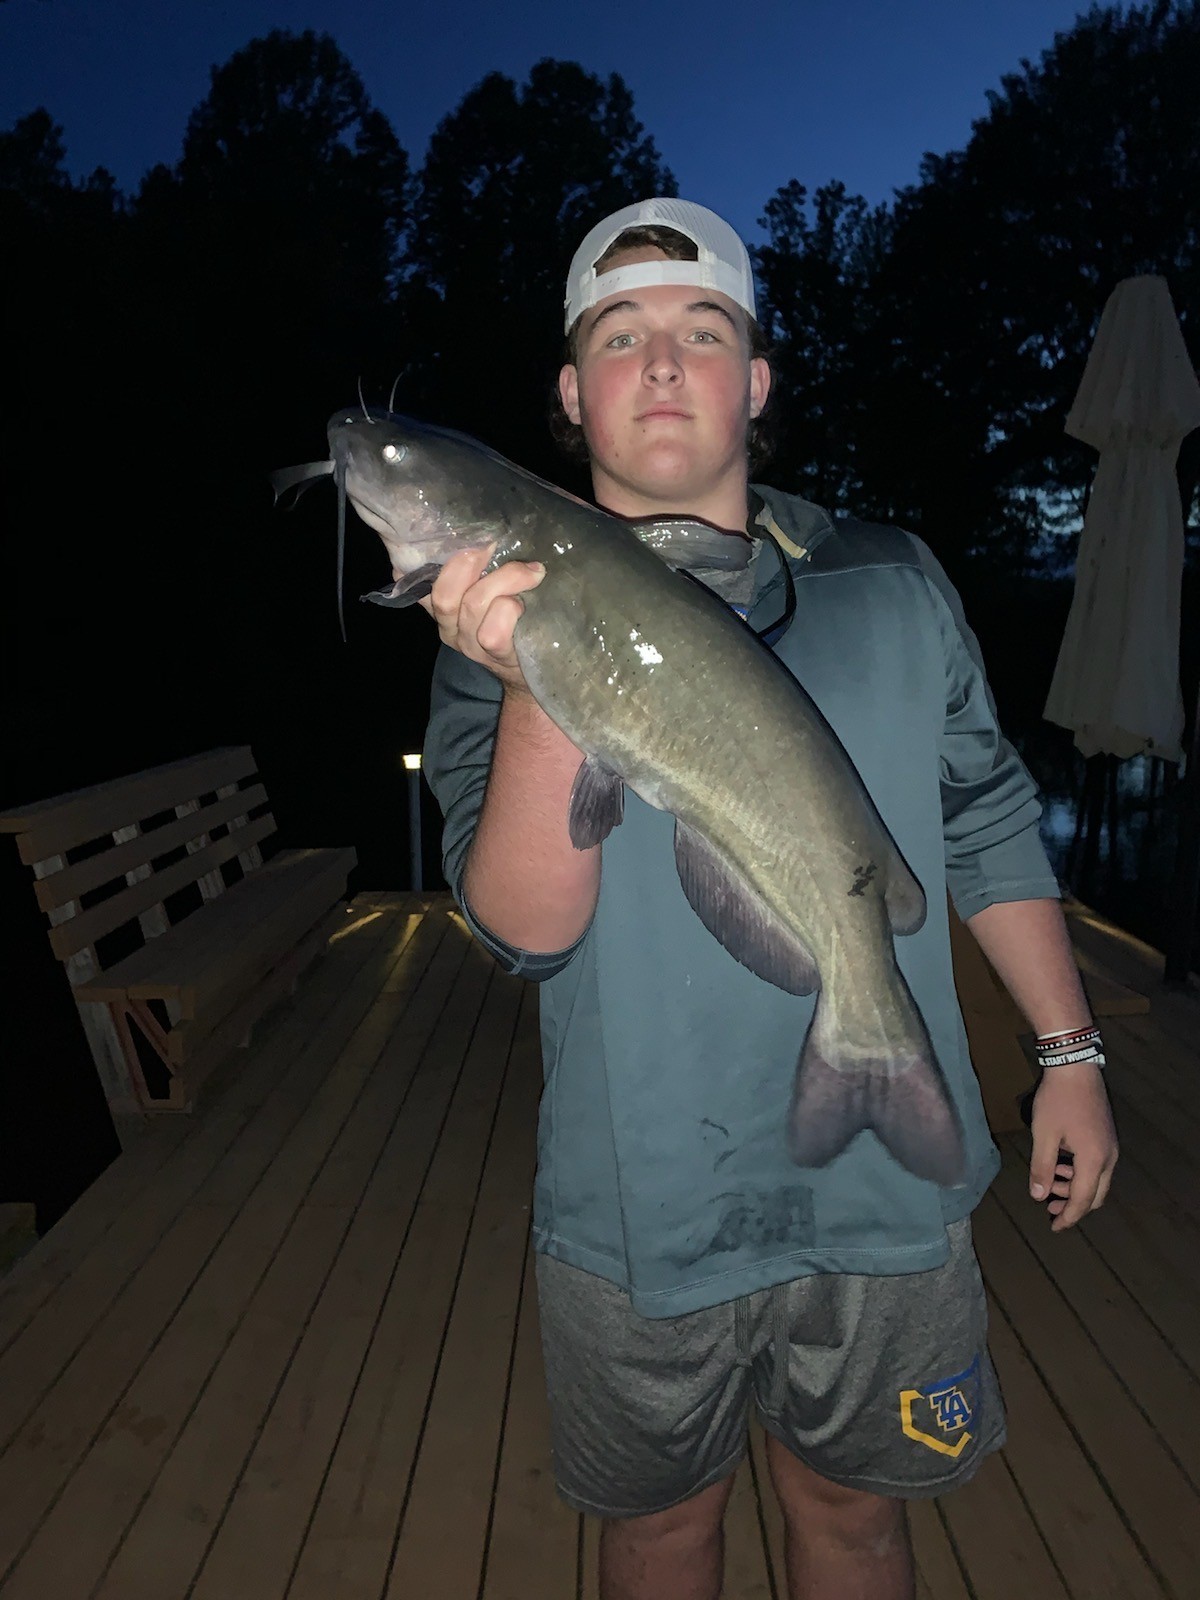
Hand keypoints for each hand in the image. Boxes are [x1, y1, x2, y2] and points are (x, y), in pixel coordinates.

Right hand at [419, 544, 544, 693]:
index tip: (443, 535)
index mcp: (442, 608)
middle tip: (492, 543)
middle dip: (468, 563)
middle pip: (444, 594)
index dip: (421, 561)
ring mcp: (470, 644)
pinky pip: (494, 631)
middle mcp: (449, 627)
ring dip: (506, 580)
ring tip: (532, 572)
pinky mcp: (495, 656)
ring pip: (474, 604)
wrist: (531, 668)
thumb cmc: (512, 620)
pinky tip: (528, 599)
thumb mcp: (490, 590)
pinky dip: (512, 609)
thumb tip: (479, 530)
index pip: (416, 584)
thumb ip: (478, 569)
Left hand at [1029, 1060, 1117, 1231]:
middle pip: (1095, 1194)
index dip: (1068, 1217)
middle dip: (1074, 1206)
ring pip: (1098, 1180)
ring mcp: (1111, 1145)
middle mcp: (1108, 1156)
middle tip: (1051, 1210)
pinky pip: (1098, 1165)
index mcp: (1094, 1160)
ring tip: (1052, 1185)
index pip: (1083, 1200)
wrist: (1076, 1067)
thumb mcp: (1043, 1135)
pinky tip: (1063, 1165)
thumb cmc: (1057, 1101)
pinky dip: (1081, 1173)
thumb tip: (1038, 1196)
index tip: (1054, 1227)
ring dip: (1076, 1188)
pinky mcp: (1107, 1135)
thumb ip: (1042, 1168)